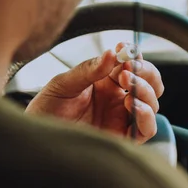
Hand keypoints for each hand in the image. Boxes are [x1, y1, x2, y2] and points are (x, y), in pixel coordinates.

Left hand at [25, 42, 163, 142]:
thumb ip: (89, 69)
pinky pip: (146, 129)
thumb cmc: (46, 110)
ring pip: (152, 103)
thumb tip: (112, 53)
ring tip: (127, 82)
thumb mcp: (64, 83)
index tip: (125, 48)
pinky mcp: (121, 139)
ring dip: (145, 90)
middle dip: (145, 72)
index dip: (134, 56)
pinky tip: (132, 103)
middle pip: (150, 84)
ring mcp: (121, 119)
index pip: (132, 66)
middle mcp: (117, 100)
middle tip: (130, 67)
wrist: (35, 139)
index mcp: (106, 83)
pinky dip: (146, 115)